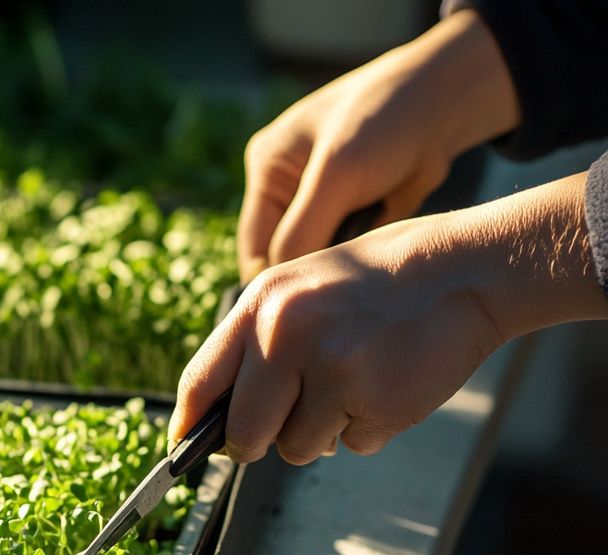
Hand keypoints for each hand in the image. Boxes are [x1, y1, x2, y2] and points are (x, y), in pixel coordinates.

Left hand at [172, 174, 604, 462]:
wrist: (461, 271)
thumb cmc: (373, 284)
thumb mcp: (298, 288)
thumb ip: (255, 344)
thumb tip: (219, 418)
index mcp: (262, 307)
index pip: (201, 381)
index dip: (189, 424)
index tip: (185, 446)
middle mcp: (288, 337)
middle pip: (243, 433)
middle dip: (255, 443)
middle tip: (279, 429)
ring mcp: (333, 372)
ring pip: (297, 447)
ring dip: (321, 431)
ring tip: (352, 380)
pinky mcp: (376, 403)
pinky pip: (352, 445)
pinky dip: (366, 427)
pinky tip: (384, 383)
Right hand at [239, 9, 519, 280]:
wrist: (449, 101)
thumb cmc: (386, 120)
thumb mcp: (336, 174)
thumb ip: (301, 232)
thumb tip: (281, 287)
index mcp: (268, 172)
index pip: (255, 247)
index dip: (277, 278)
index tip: (308, 301)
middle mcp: (288, 190)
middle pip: (285, 257)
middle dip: (311, 270)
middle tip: (339, 286)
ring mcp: (323, 204)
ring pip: (318, 260)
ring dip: (339, 267)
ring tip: (362, 267)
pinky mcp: (356, 215)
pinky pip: (348, 254)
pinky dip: (361, 259)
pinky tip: (377, 258)